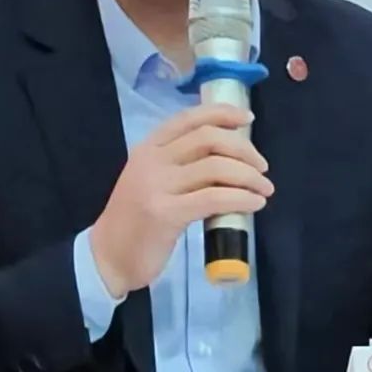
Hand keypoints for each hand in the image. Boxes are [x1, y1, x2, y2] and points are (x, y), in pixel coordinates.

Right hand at [89, 104, 271, 299]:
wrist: (108, 257)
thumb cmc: (136, 220)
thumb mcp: (151, 180)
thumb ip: (178, 164)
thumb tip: (228, 156)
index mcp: (148, 148)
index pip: (189, 118)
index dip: (222, 113)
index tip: (247, 119)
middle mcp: (152, 160)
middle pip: (208, 138)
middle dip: (244, 149)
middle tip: (262, 167)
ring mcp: (157, 186)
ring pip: (215, 167)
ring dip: (249, 176)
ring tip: (264, 189)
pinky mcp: (166, 214)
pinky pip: (214, 199)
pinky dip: (241, 198)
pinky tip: (255, 204)